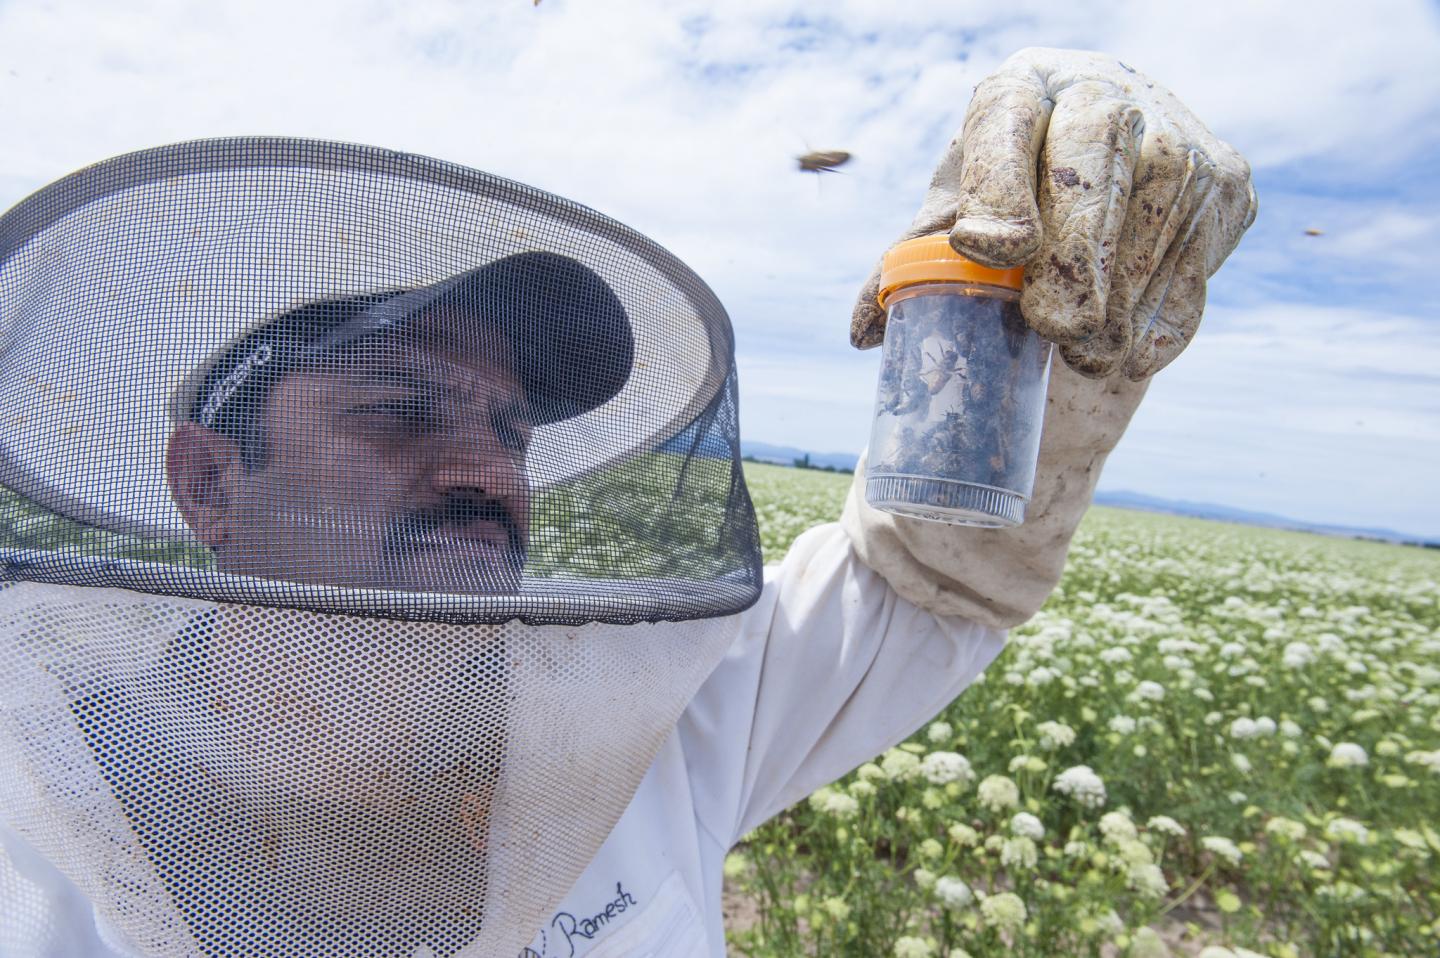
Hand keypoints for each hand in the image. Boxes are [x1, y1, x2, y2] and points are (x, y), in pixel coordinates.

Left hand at [851, 47, 1257, 379]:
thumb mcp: (954, 211)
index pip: (1008, 123)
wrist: (1111, 164)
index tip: (988, 249)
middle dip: (1073, 262)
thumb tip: (863, 333)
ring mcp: (1178, 135)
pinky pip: (1194, 268)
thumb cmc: (1010, 194)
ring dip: (1116, 311)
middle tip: (1049, 327)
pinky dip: (1159, 326)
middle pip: (1092, 173)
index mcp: (1020, 88)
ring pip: (1153, 231)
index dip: (999, 188)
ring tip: (1080, 351)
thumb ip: (907, 262)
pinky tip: (1125, 349)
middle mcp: (1105, 92)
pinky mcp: (1228, 185)